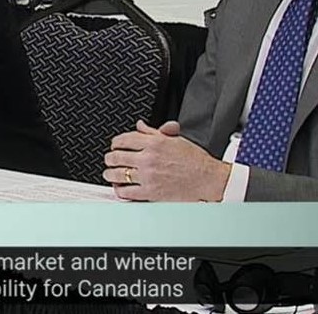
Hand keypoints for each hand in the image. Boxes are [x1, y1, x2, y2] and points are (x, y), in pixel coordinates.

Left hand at [102, 120, 229, 201]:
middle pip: (116, 156)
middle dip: (110, 158)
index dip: (115, 143)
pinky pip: (126, 192)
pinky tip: (120, 188)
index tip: (115, 146)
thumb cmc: (195, 160)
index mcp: (154, 143)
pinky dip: (119, 190)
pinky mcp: (150, 193)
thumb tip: (140, 126)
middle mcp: (149, 158)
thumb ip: (154, 132)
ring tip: (109, 174)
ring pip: (117, 174)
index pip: (124, 140)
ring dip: (109, 173)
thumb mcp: (174, 139)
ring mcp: (148, 176)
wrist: (207, 179)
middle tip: (110, 160)